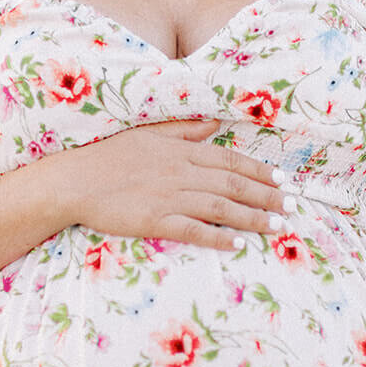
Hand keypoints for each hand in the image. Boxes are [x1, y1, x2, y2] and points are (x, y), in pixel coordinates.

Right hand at [64, 118, 294, 251]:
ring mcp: (169, 197)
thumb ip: (185, 130)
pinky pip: (193, 229)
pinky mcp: (155, 220)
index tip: (283, 181)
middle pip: (234, 185)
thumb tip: (216, 123)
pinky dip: (218, 236)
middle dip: (267, 197)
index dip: (260, 172)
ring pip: (221, 207)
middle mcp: (181, 172)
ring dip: (253, 218)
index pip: (231, 160)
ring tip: (278, 227)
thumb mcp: (149, 135)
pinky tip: (238, 244)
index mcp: (181, 151)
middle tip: (292, 208)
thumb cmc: (108, 156)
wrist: (73, 180)